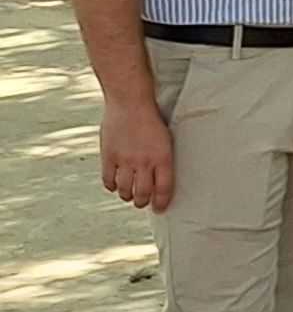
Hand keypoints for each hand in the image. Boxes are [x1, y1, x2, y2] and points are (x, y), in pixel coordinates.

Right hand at [96, 92, 173, 211]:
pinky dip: (111, 186)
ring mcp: (125, 159)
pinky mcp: (108, 156)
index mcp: (163, 158)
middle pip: (143, 193)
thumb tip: (158, 182)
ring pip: (125, 190)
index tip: (160, 209)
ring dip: (127, 196)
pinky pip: (108, 180)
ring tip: (128, 195)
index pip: (164, 189)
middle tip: (141, 202)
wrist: (130, 103)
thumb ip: (160, 162)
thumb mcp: (165, 141)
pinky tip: (114, 184)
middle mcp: (144, 161)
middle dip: (142, 202)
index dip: (162, 202)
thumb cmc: (150, 121)